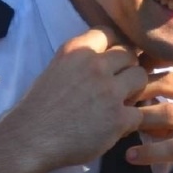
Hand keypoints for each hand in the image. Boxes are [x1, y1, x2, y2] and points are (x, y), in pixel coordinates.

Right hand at [12, 28, 146, 169]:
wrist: (31, 139)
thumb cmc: (38, 108)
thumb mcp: (56, 69)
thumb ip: (81, 62)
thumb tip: (104, 60)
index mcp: (76, 50)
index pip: (108, 32)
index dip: (113, 46)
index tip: (110, 60)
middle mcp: (95, 65)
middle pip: (129, 54)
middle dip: (126, 68)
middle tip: (117, 84)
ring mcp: (110, 91)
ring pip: (141, 78)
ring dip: (134, 90)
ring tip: (120, 102)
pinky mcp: (118, 117)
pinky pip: (138, 112)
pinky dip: (129, 121)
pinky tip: (115, 127)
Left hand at [129, 58, 172, 167]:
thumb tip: (158, 71)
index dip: (154, 60)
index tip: (132, 67)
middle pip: (170, 82)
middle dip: (141, 88)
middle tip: (121, 97)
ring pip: (169, 113)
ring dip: (141, 118)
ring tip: (121, 125)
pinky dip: (149, 153)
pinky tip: (132, 157)